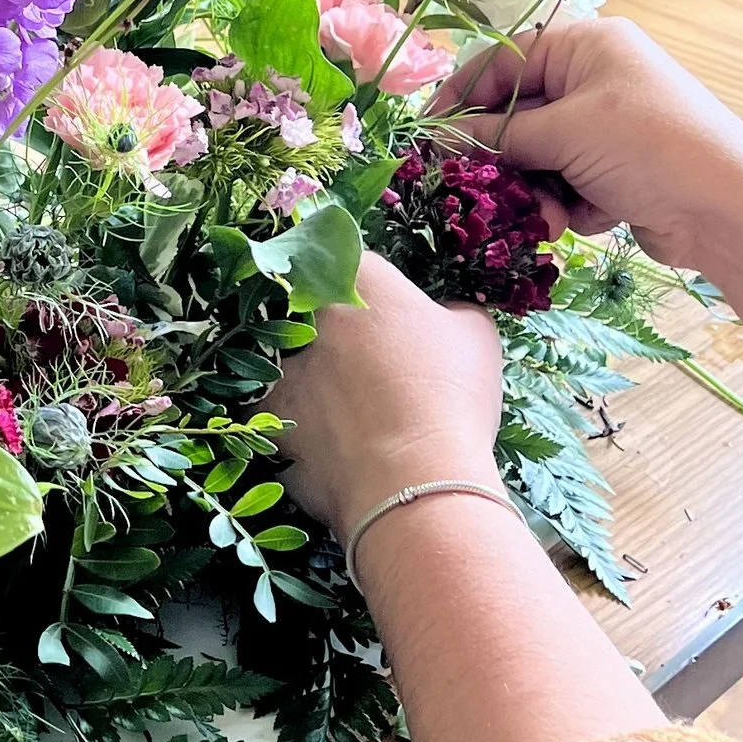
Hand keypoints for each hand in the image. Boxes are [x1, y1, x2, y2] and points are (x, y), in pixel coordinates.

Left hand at [268, 254, 505, 541]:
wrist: (415, 479)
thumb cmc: (451, 398)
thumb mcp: (475, 338)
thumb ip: (453, 311)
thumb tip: (445, 313)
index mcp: (358, 276)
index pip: (351, 263)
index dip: (371, 294)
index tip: (388, 320)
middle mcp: (308, 311)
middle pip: (313, 309)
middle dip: (334, 332)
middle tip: (368, 367)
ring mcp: (282, 363)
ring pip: (289, 360)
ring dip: (313, 377)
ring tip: (352, 410)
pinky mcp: (266, 414)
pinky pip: (277, 411)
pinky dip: (300, 423)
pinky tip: (332, 442)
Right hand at [451, 17, 742, 271]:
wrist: (728, 210)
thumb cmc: (649, 147)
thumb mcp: (565, 132)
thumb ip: (499, 136)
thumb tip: (443, 141)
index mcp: (587, 47)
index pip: (503, 61)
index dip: (462, 98)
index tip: (429, 135)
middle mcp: (596, 81)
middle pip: (518, 115)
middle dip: (506, 157)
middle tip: (480, 189)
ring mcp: (609, 129)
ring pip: (539, 158)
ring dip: (538, 189)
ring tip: (552, 213)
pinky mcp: (618, 173)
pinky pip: (566, 185)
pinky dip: (570, 205)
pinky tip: (590, 219)